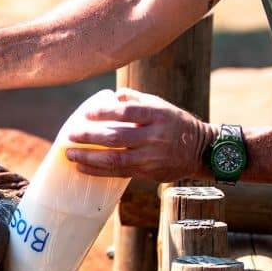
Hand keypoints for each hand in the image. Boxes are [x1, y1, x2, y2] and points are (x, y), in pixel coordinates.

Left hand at [62, 88, 217, 180]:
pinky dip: (99, 171)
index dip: (105, 112)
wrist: (201, 150)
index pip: (128, 112)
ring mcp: (152, 157)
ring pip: (116, 159)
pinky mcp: (149, 173)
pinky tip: (83, 167)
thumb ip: (136, 99)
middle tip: (70, 135)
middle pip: (118, 137)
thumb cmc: (176, 123)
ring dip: (90, 157)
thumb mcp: (162, 105)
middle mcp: (155, 136)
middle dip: (90, 137)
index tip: (86, 114)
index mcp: (158, 115)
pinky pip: (120, 173)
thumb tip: (112, 96)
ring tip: (70, 154)